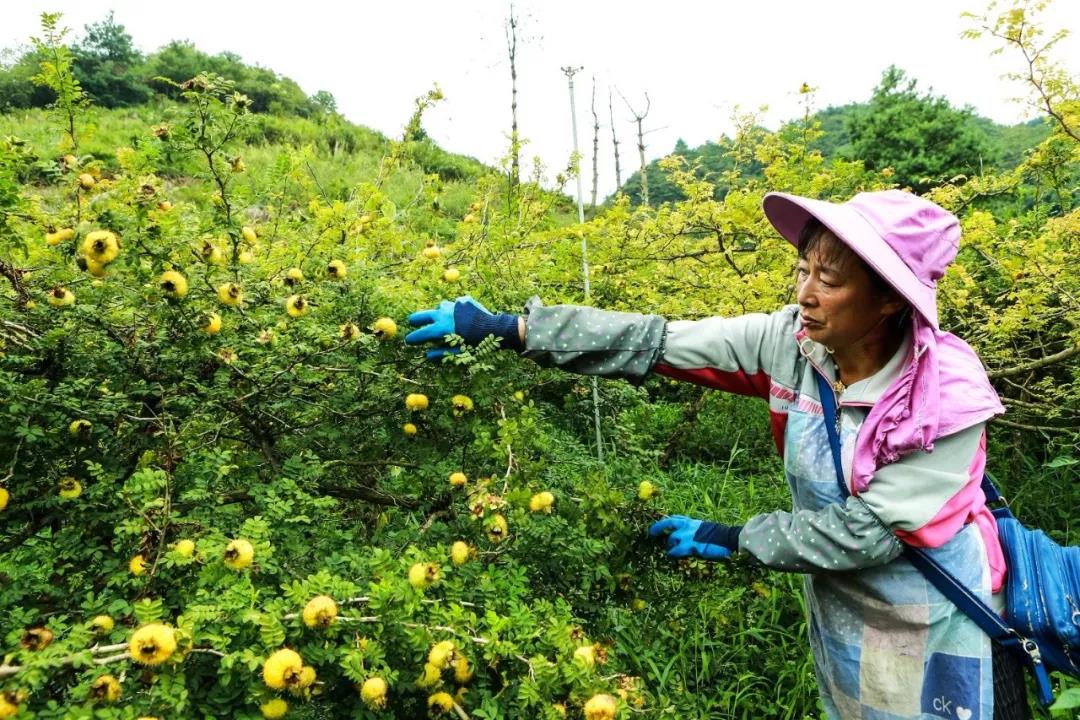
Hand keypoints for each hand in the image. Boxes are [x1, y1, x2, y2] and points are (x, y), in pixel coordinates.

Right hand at [405, 295, 522, 359]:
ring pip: (439, 307)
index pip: (422, 333)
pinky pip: (454, 305)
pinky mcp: (463, 301)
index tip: (408, 340)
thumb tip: (427, 355)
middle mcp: (444, 314)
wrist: (496, 328)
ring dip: (437, 313)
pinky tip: (462, 317)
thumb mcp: (459, 352)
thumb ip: (441, 353)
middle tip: (412, 322)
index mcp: (441, 328)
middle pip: (423, 315)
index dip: (413, 338)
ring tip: (439, 318)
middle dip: (416, 319)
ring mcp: (453, 305)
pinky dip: (454, 310)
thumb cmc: (477, 344)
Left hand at [648, 515, 740, 560]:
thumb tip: (689, 534)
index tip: (661, 523)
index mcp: (692, 521)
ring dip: (669, 545)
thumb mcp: (704, 528)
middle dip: (658, 527)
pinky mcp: (689, 545)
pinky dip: (672, 553)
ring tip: (670, 550)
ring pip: (671, 538)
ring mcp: (687, 534)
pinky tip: (672, 555)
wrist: (727, 538)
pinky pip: (675, 550)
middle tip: (652, 532)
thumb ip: (694, 530)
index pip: (675, 518)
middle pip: (668, 523)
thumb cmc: (719, 535)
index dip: (666, 521)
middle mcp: (688, 525)